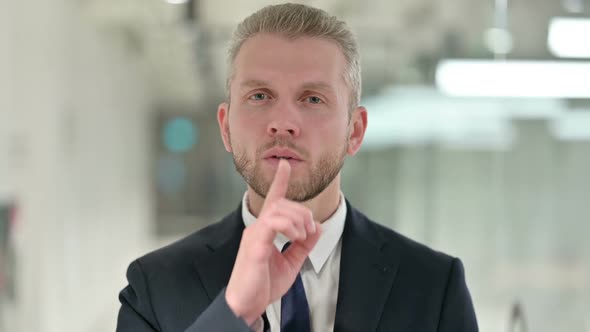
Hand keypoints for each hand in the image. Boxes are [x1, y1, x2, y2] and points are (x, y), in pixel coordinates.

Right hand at [225, 159, 321, 324]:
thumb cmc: (264, 284)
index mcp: (266, 230)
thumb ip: (304, 245)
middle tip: (312, 231)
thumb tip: (317, 228)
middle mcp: (258, 228)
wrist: (247, 305)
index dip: (279, 181)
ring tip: (304, 235)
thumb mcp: (291, 263)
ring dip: (299, 219)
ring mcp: (255, 234)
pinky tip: (296, 237)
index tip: (284, 164)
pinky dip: (289, 226)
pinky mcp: (255, 244)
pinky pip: (272, 222)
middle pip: (283, 203)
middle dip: (303, 212)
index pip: (273, 200)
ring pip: (279, 209)